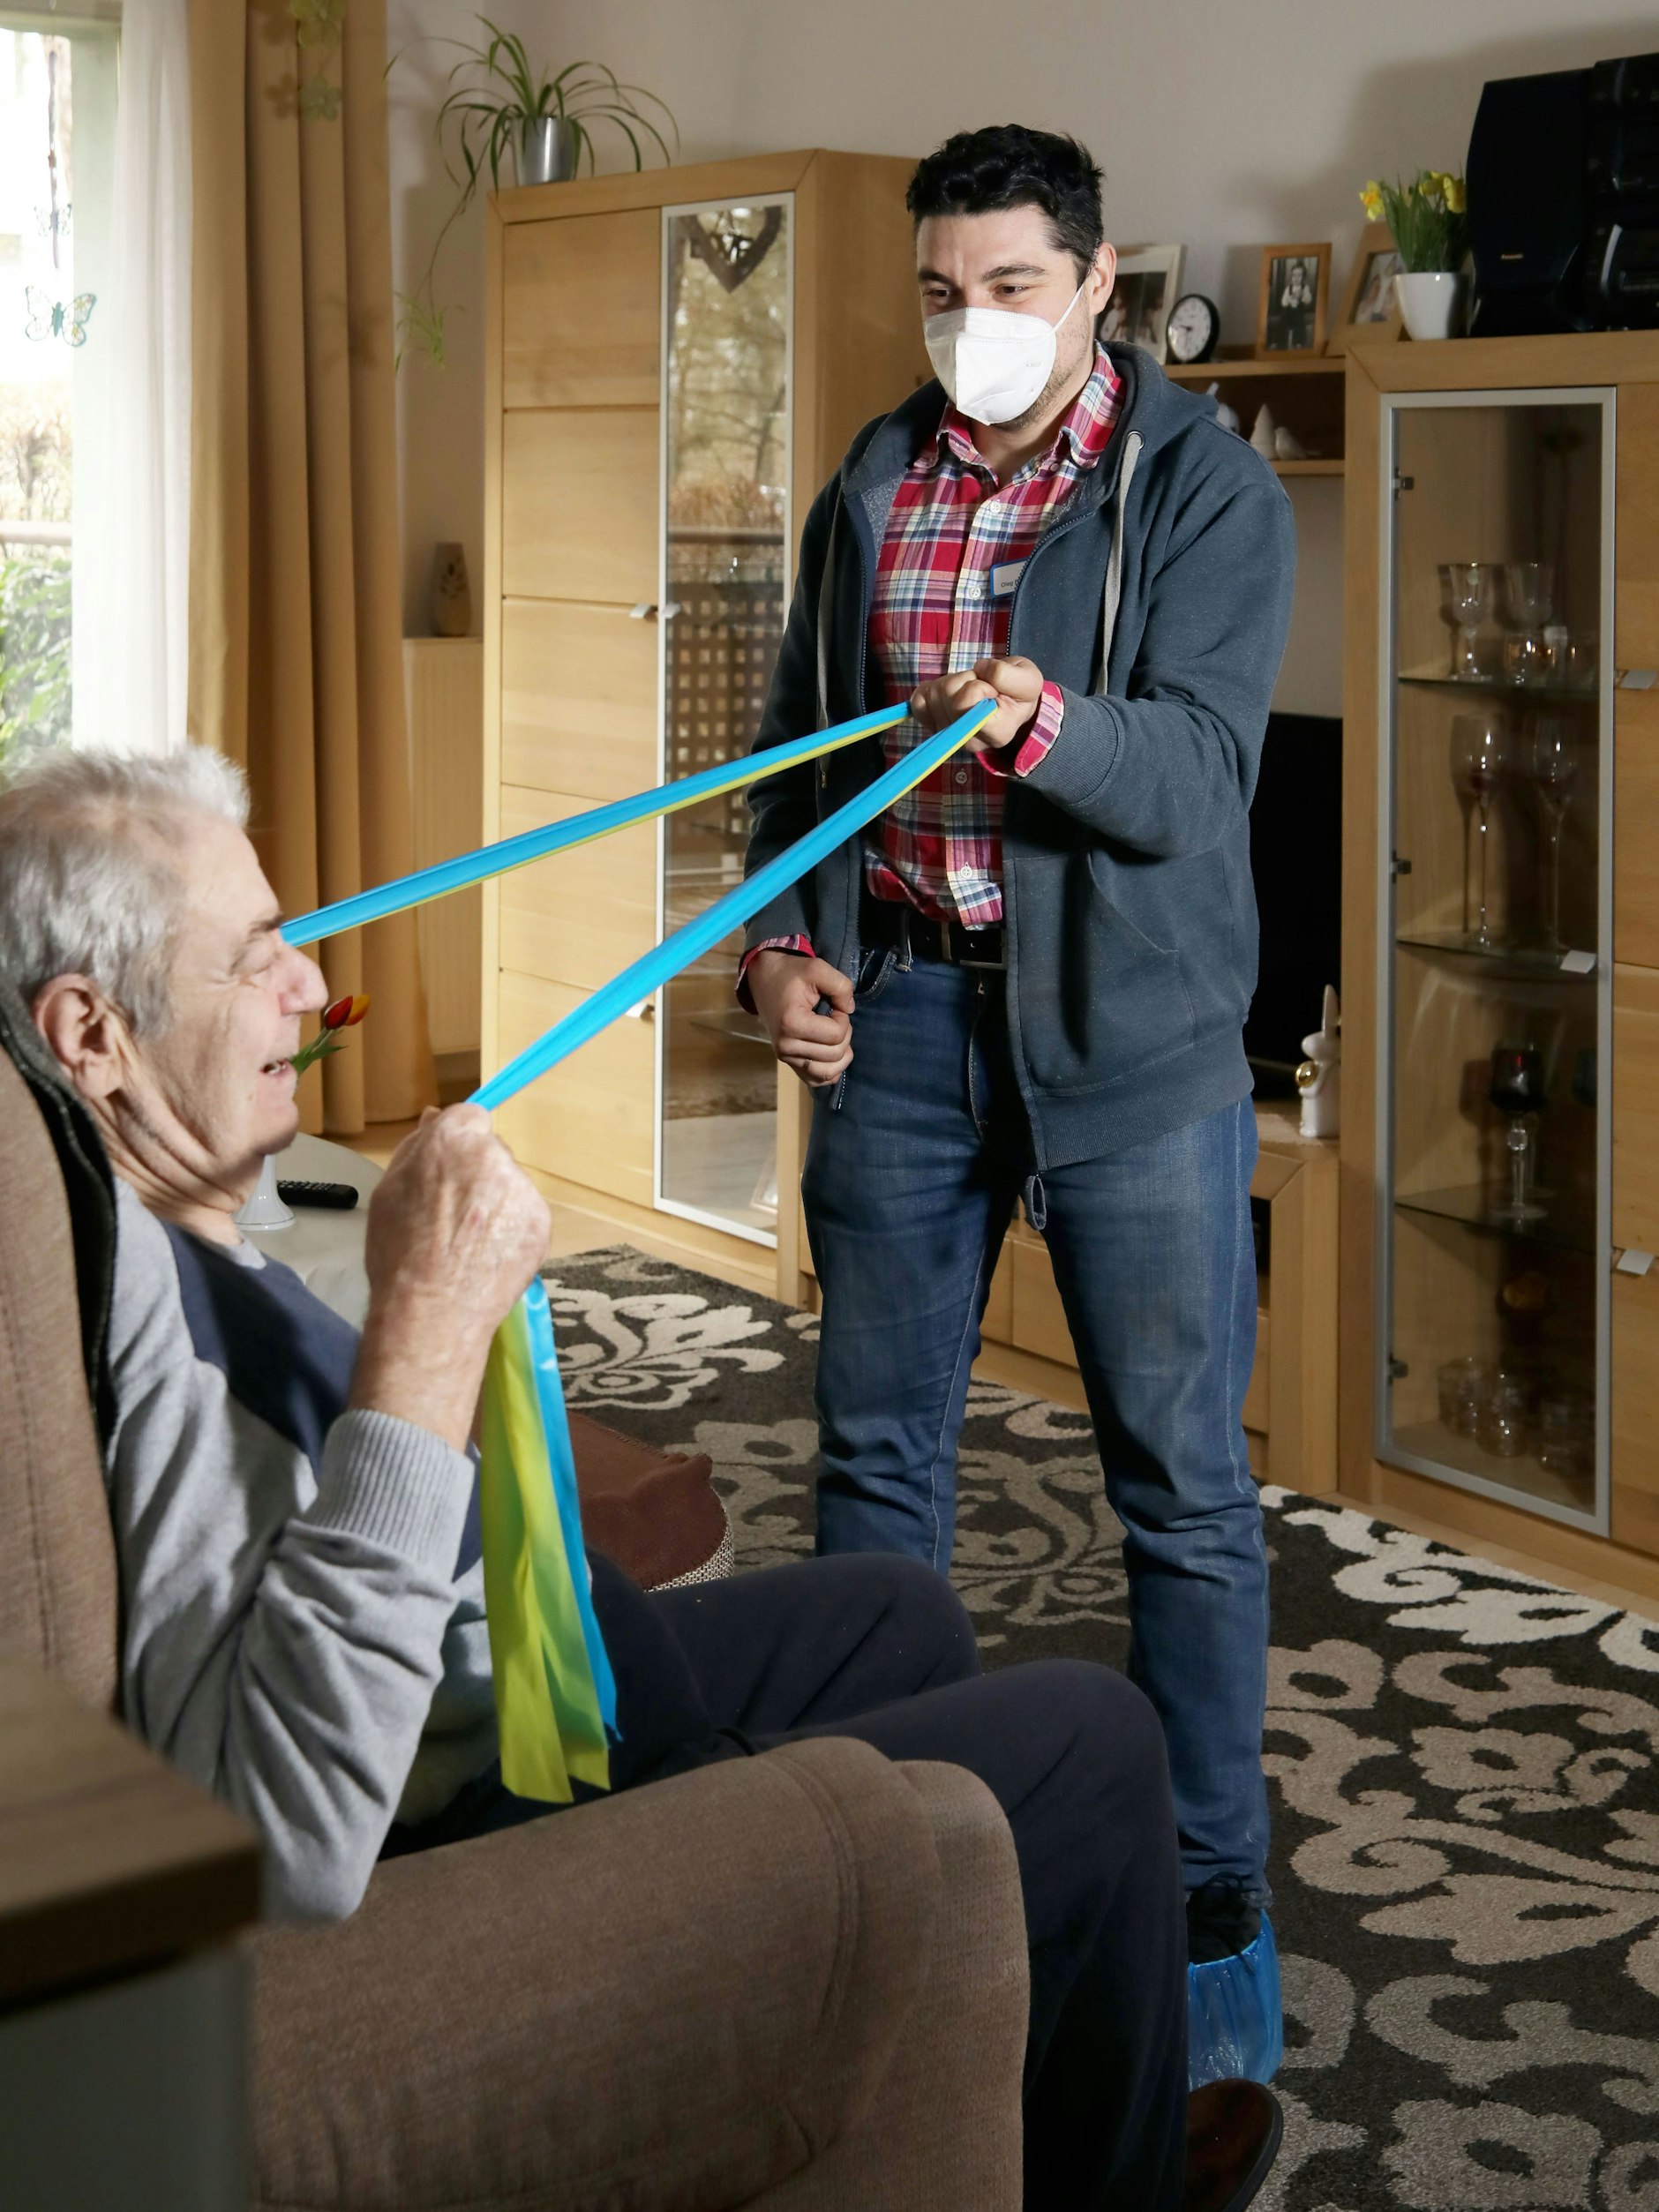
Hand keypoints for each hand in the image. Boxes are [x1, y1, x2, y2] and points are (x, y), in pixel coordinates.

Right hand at [350, 1104, 551, 1449]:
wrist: (431, 1312)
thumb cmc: (398, 1252)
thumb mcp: (388, 1191)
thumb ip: (416, 1148)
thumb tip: (434, 1117)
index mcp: (450, 1140)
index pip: (470, 1115)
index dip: (458, 1143)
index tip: (447, 1169)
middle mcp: (493, 1156)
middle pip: (492, 1151)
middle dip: (477, 1173)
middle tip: (453, 1216)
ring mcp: (522, 1190)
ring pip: (510, 1184)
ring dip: (496, 1203)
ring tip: (469, 1244)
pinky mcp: (542, 1221)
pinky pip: (525, 1214)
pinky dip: (512, 1230)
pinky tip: (488, 1256)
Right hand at [748, 950, 854, 1087]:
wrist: (765, 980)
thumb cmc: (791, 974)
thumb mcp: (818, 968)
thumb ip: (841, 986)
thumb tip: (850, 1010)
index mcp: (792, 1024)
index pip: (837, 1035)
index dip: (843, 1017)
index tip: (833, 1005)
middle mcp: (785, 1047)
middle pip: (835, 1055)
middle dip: (844, 1034)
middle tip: (834, 1017)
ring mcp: (785, 1058)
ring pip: (828, 1073)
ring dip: (841, 1055)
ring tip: (835, 1035)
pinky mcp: (789, 1064)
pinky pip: (816, 1080)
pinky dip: (830, 1071)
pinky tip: (832, 1053)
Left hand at [909, 656, 1044, 752]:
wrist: (1010, 700)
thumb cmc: (1020, 691)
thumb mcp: (1028, 679)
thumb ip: (1006, 675)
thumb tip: (979, 670)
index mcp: (996, 733)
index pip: (967, 701)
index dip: (979, 685)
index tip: (992, 689)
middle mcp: (969, 741)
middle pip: (947, 695)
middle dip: (965, 680)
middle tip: (982, 686)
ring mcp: (949, 735)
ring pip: (934, 694)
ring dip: (952, 682)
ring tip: (970, 688)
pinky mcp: (933, 726)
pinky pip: (918, 702)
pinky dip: (931, 688)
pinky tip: (948, 690)